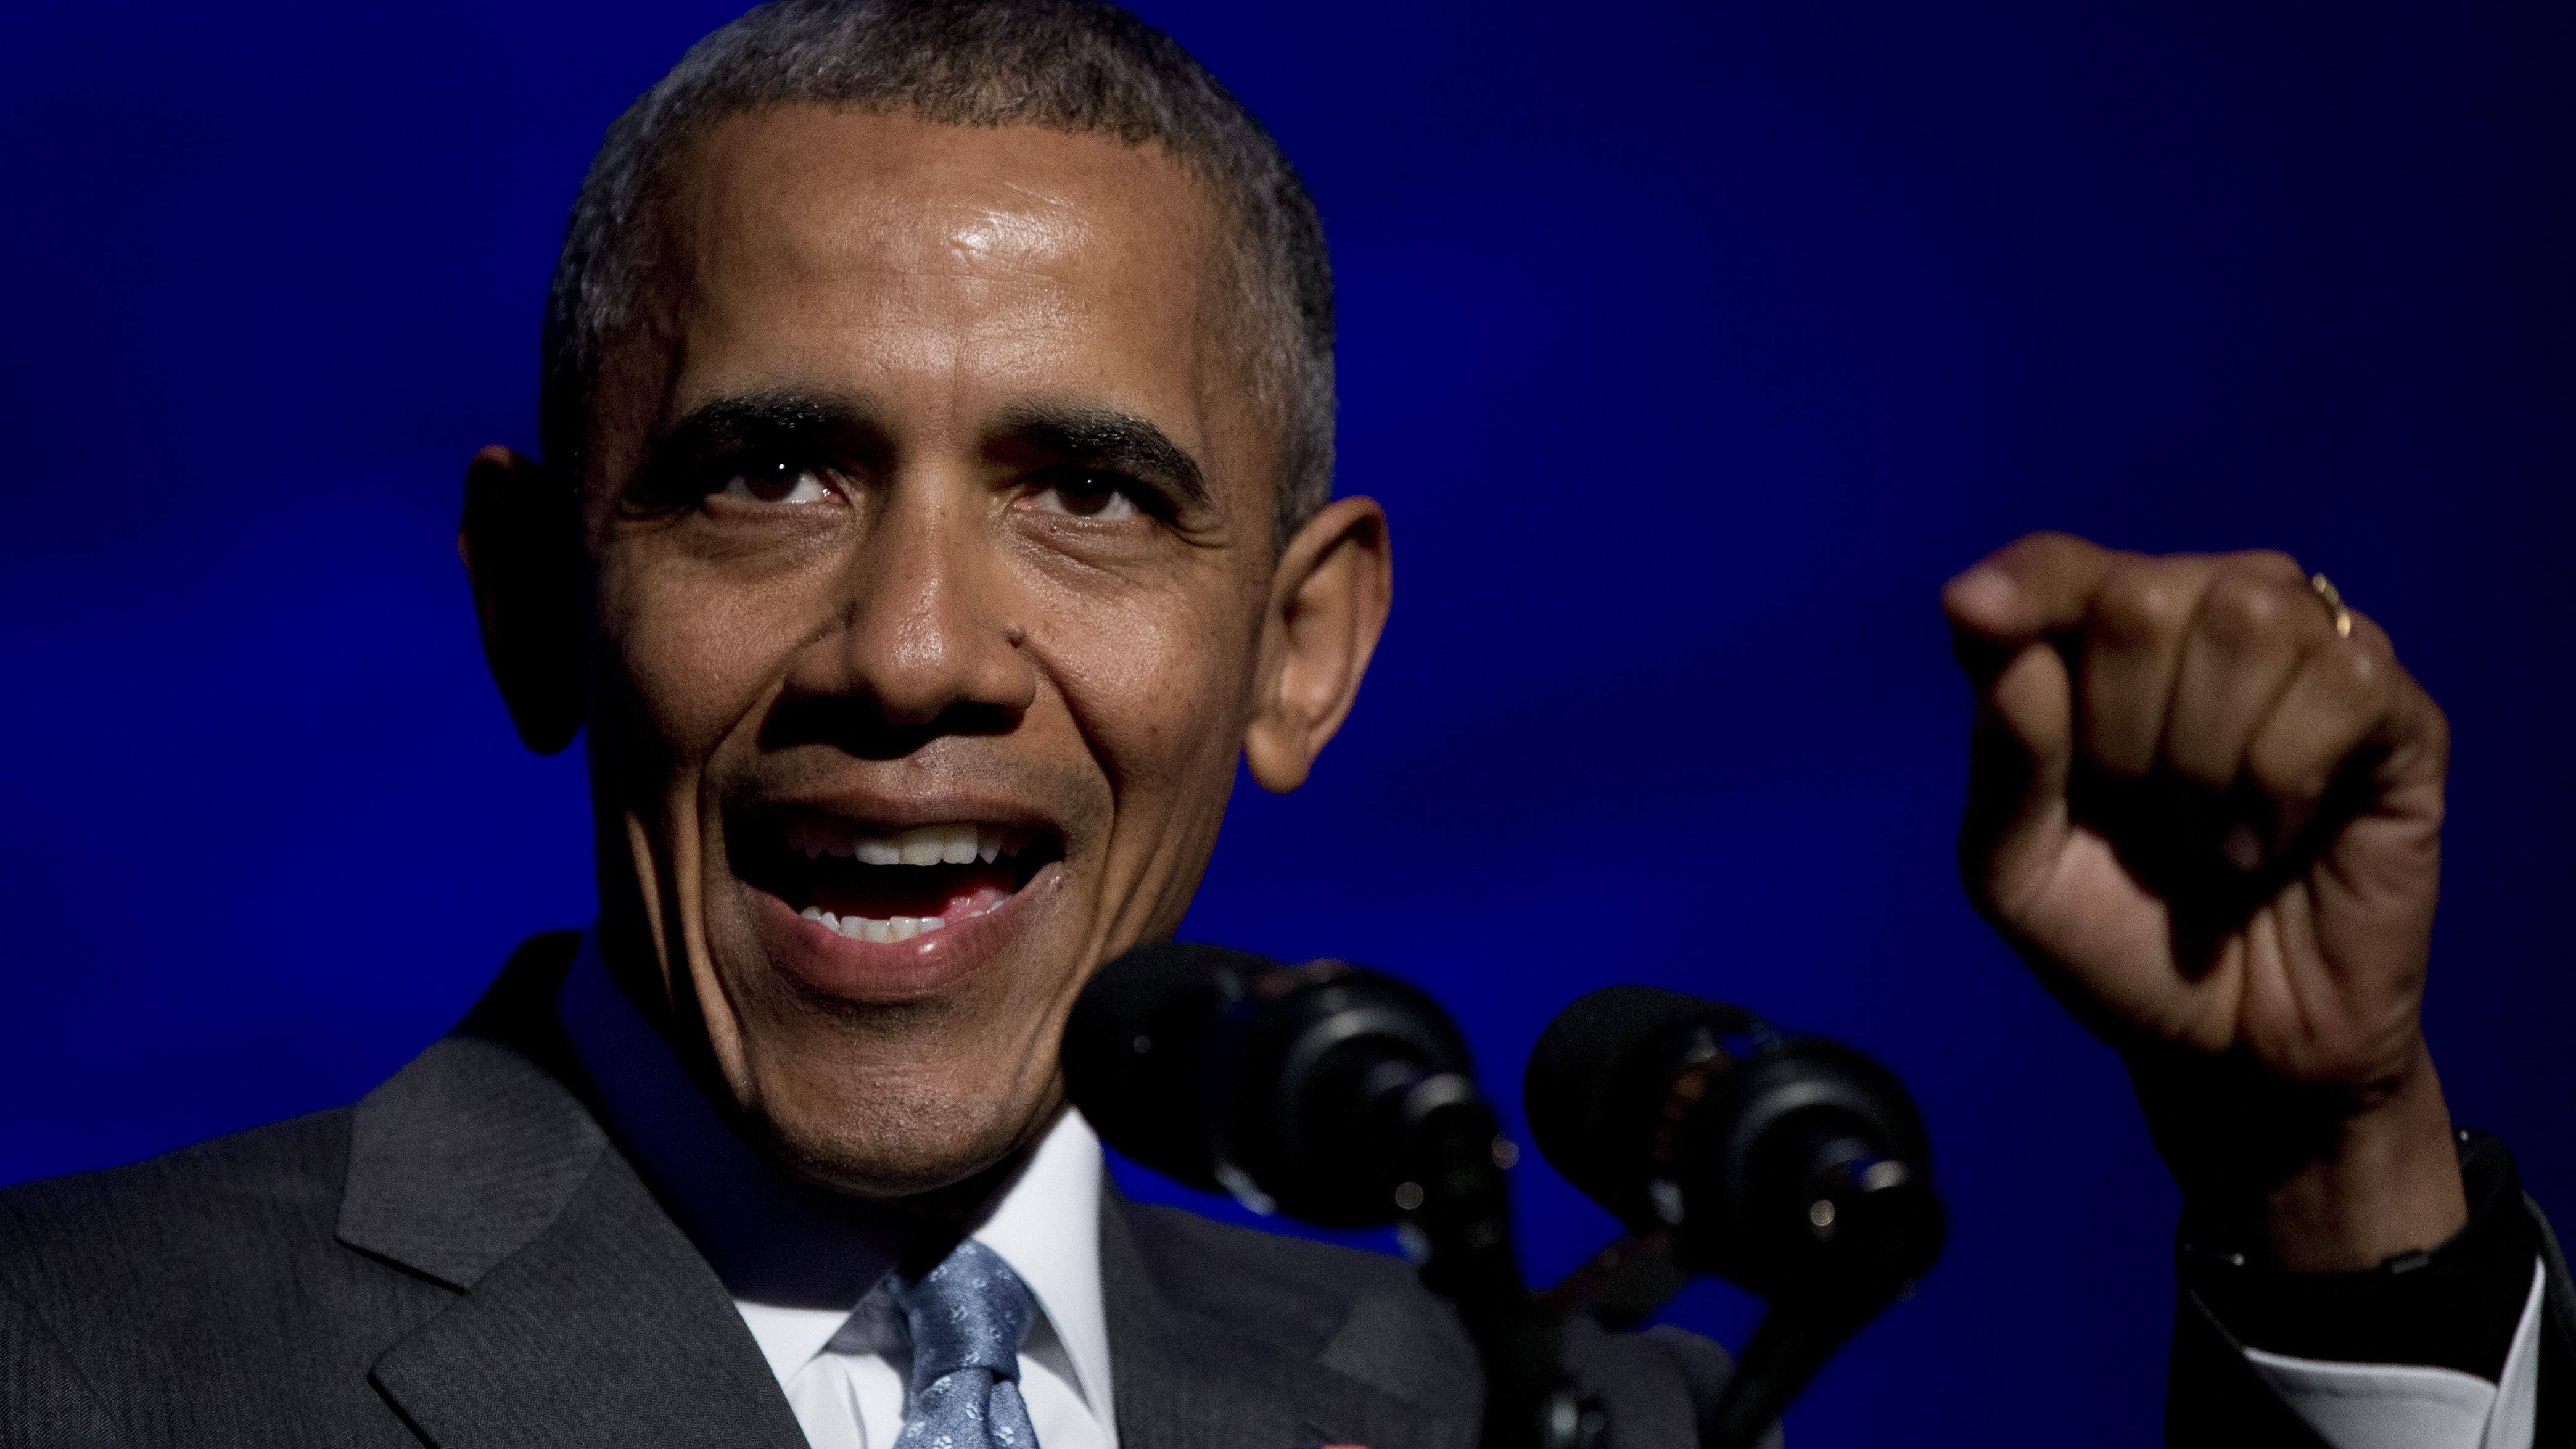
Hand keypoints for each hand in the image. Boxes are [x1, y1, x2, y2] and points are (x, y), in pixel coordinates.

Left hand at [1944, 533, 2463, 1269]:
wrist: (2227, 1046)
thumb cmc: (2118, 942)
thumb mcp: (2016, 869)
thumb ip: (2002, 751)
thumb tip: (1984, 619)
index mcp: (2102, 646)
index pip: (2060, 565)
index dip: (2024, 585)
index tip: (1973, 613)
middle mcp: (2210, 622)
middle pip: (2145, 596)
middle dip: (2120, 729)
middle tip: (2145, 817)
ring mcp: (2312, 658)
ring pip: (2248, 620)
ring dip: (2203, 759)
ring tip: (2209, 836)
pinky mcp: (2396, 717)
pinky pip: (2341, 682)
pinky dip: (2282, 778)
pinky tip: (2270, 839)